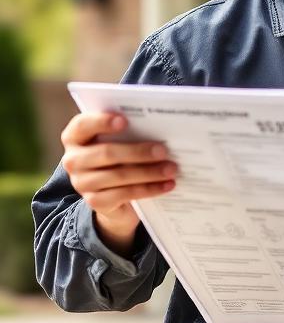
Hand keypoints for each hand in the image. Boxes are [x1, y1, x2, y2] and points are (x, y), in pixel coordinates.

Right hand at [61, 112, 176, 254]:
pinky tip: (167, 185)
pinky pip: (125, 194)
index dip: (101, 122)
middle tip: (164, 150)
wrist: (114, 198)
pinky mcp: (95, 202)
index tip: (125, 120)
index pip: (83, 125)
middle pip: (106, 153)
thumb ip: (129, 133)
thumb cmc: (120, 159)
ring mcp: (82, 183)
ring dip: (149, 172)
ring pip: (119, 175)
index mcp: (75, 138)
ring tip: (171, 169)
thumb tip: (161, 128)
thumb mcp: (120, 143)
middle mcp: (73, 160)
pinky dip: (149, 189)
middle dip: (138, 151)